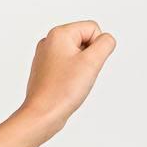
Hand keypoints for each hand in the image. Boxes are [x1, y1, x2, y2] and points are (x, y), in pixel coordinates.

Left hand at [19, 21, 116, 136]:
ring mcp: (45, 57)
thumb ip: (106, 43)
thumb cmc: (61, 91)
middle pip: (85, 41)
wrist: (41, 117)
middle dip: (88, 59)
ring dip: (80, 69)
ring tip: (69, 83)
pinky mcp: (45, 72)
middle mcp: (48, 42)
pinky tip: (64, 88)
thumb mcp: (92, 61)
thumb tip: (106, 40)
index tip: (84, 66)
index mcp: (58, 33)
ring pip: (77, 56)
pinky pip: (67, 68)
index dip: (96, 48)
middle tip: (77, 76)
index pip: (93, 28)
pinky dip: (71, 77)